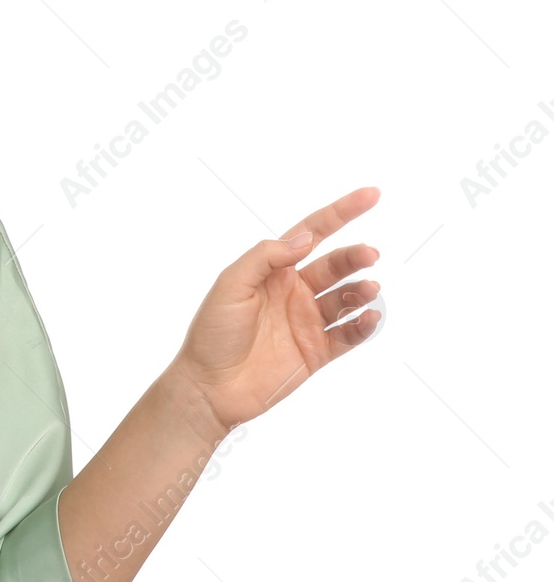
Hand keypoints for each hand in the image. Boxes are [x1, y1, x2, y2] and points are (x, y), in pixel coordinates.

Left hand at [173, 187, 380, 433]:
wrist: (210, 386)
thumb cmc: (212, 332)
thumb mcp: (231, 284)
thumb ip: (266, 257)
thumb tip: (303, 239)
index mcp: (273, 270)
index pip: (313, 233)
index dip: (341, 213)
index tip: (371, 195)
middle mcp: (294, 291)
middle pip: (335, 264)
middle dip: (355, 256)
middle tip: (369, 254)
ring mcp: (308, 321)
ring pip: (347, 298)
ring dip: (362, 290)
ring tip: (367, 289)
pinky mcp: (317, 351)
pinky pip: (350, 334)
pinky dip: (365, 324)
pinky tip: (370, 316)